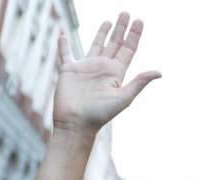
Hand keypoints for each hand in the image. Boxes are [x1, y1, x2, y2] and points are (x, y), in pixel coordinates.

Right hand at [52, 13, 159, 132]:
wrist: (77, 123)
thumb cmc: (100, 114)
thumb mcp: (123, 97)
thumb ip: (139, 83)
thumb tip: (159, 72)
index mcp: (116, 73)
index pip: (128, 49)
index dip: (134, 35)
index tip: (139, 21)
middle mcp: (103, 68)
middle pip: (115, 44)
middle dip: (121, 29)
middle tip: (127, 13)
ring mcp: (86, 68)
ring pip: (96, 45)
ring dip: (102, 33)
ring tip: (109, 21)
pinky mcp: (69, 70)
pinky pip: (66, 54)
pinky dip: (63, 46)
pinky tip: (62, 36)